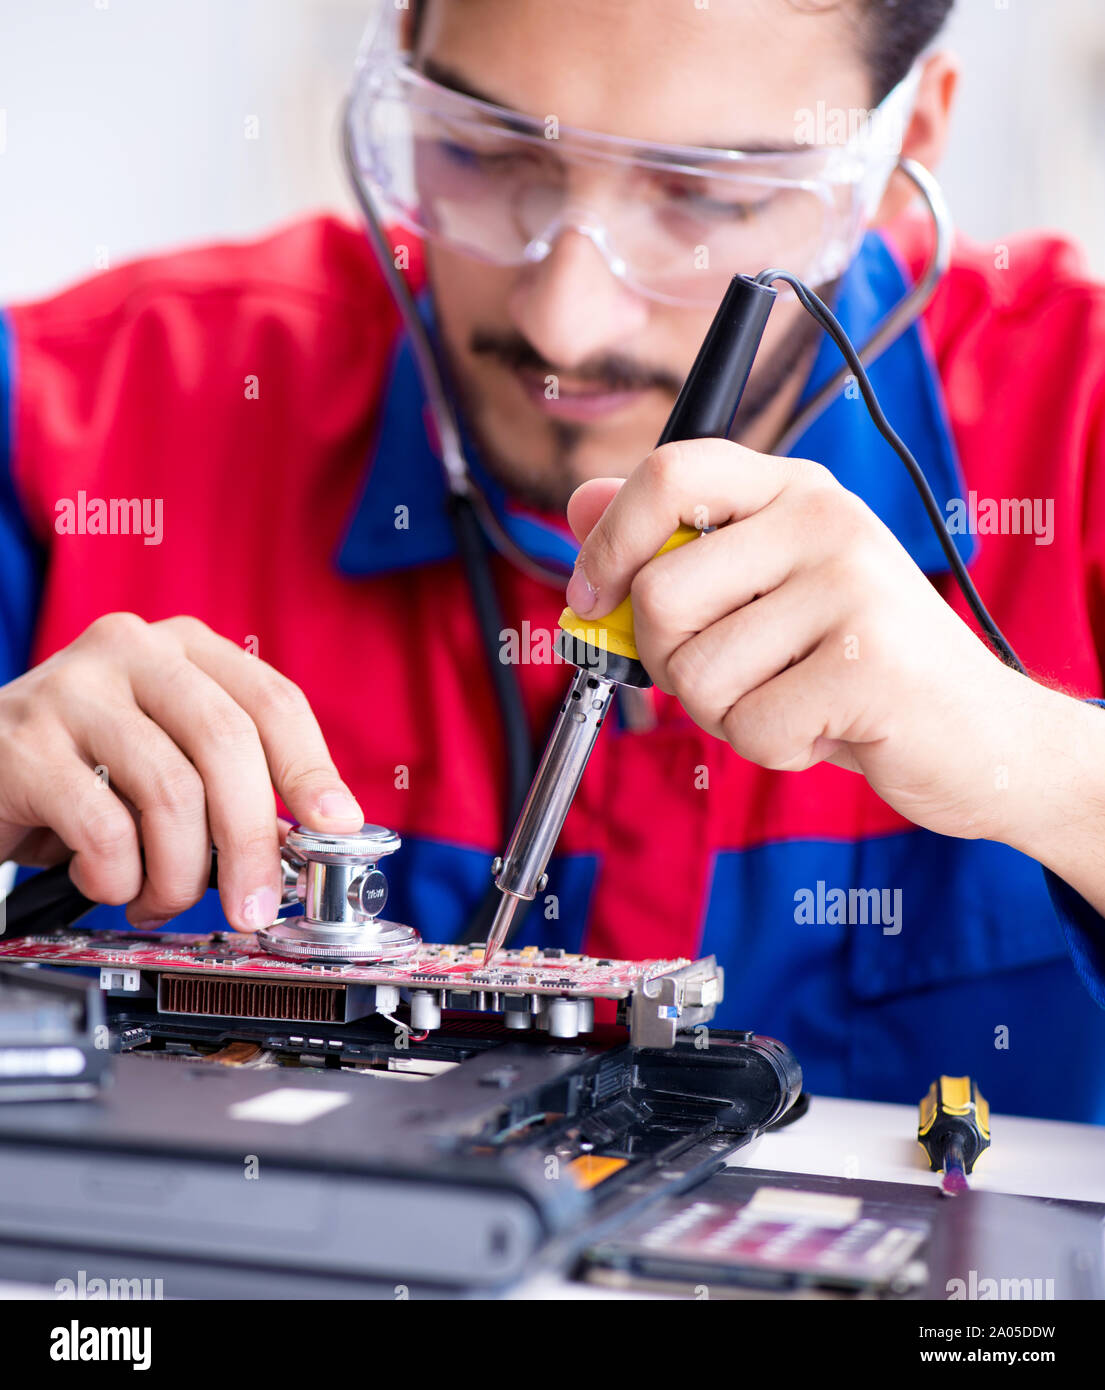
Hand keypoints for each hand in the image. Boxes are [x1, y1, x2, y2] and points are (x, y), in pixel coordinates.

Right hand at [0, 613, 362, 930]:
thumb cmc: (79, 771)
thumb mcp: (165, 765)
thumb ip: (230, 789)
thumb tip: (302, 843)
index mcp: (185, 648)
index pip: (273, 702)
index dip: (311, 771)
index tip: (336, 829)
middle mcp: (134, 650)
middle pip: (229, 744)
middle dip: (250, 841)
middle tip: (253, 906)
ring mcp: (75, 688)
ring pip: (171, 792)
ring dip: (178, 873)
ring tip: (157, 898)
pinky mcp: (24, 741)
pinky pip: (104, 828)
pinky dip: (116, 877)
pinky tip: (102, 880)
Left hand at [565, 439, 1050, 848]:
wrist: (983, 734)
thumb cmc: (856, 667)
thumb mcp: (765, 593)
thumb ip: (676, 547)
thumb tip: (580, 503)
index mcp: (794, 491)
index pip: (669, 469)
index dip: (609, 539)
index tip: (593, 594)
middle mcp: (825, 519)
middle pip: (659, 594)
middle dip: (670, 662)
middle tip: (735, 676)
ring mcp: (852, 584)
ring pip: (695, 673)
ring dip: (726, 714)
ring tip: (793, 699)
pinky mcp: (870, 662)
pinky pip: (749, 727)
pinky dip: (773, 749)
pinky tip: (826, 726)